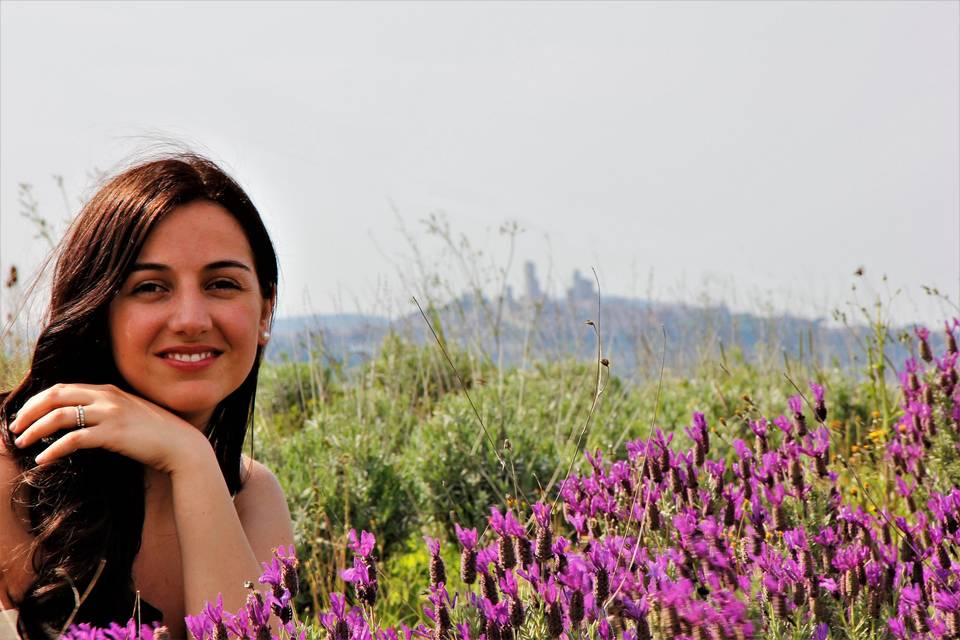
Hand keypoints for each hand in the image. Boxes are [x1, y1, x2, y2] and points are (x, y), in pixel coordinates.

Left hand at [8, 383, 207, 472]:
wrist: (181, 445)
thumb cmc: (157, 433)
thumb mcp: (131, 413)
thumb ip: (108, 410)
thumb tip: (84, 420)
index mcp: (109, 390)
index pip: (64, 388)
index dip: (39, 400)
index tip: (26, 415)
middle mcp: (107, 397)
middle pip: (55, 396)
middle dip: (29, 411)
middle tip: (15, 428)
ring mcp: (110, 414)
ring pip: (59, 416)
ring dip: (34, 429)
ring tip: (23, 444)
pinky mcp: (113, 434)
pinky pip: (73, 439)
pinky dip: (54, 449)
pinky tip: (44, 459)